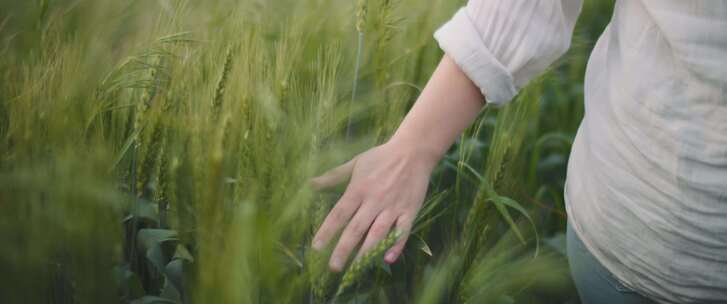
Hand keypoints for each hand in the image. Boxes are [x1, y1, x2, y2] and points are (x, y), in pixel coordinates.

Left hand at [310, 139, 436, 271]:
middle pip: (356, 228)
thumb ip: (333, 176)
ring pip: (378, 233)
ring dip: (366, 253)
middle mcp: (374, 200)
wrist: (413, 151)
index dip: (327, 231)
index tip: (316, 247)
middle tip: (333, 267)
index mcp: (358, 189)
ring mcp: (392, 207)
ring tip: (355, 270)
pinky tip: (388, 259)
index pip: (339, 214)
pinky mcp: (409, 211)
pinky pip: (403, 232)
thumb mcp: (355, 163)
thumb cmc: (381, 157)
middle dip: (343, 249)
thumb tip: (309, 184)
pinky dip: (396, 245)